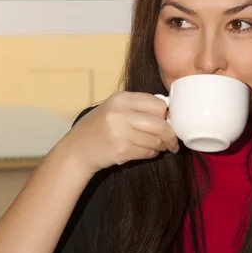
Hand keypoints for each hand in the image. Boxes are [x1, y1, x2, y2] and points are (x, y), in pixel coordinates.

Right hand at [60, 91, 178, 174]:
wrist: (78, 148)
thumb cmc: (102, 127)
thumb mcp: (116, 108)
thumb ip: (139, 107)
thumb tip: (169, 115)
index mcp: (122, 99)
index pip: (158, 104)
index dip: (167, 115)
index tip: (168, 122)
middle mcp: (121, 114)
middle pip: (160, 124)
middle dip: (170, 135)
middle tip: (172, 141)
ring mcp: (120, 133)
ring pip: (156, 141)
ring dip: (161, 146)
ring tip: (159, 146)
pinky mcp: (121, 150)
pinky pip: (148, 152)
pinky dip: (151, 153)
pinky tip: (145, 151)